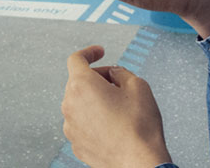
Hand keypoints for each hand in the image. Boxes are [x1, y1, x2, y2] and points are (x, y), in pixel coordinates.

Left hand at [62, 45, 172, 167]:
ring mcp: (70, 126)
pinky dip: (93, 119)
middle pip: (78, 81)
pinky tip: (112, 126)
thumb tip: (113, 74)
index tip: (100, 52)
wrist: (139, 163)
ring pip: (79, 103)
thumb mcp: (138, 86)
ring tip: (118, 109)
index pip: (76, 59)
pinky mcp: (76, 144)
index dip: (90, 52)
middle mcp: (70, 105)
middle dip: (97, 78)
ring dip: (94, 100)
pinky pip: (82, 123)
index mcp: (82, 85)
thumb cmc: (139, 126)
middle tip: (118, 85)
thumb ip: (120, 72)